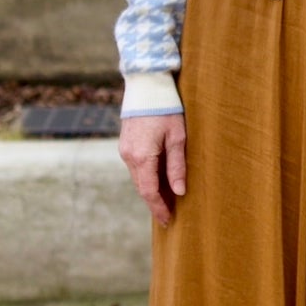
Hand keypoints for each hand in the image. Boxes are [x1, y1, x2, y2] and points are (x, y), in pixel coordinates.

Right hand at [119, 113, 186, 227]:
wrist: (146, 85)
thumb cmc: (166, 109)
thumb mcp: (178, 138)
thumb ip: (177, 166)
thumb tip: (179, 192)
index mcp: (142, 157)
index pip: (149, 192)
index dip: (159, 208)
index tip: (168, 221)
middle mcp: (129, 156)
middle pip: (142, 188)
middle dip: (155, 203)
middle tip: (169, 217)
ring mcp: (125, 150)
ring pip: (138, 178)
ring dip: (151, 191)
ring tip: (167, 201)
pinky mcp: (126, 144)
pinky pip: (136, 168)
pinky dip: (146, 178)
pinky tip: (158, 180)